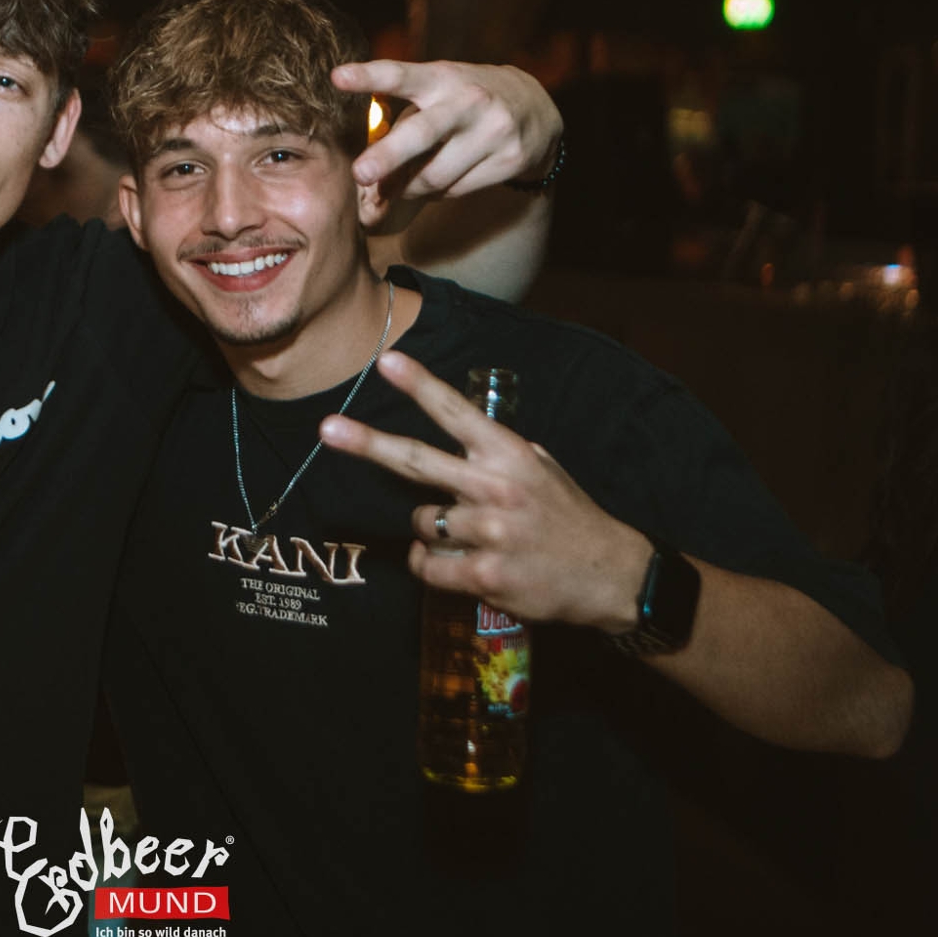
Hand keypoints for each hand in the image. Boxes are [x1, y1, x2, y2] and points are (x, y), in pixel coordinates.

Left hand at [318, 350, 651, 630]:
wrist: (609, 575)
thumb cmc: (567, 517)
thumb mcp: (540, 468)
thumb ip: (497, 452)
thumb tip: (458, 434)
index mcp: (508, 455)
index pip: (456, 413)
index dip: (420, 386)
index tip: (387, 362)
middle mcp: (495, 488)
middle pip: (417, 461)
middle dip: (368, 443)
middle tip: (328, 429)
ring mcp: (489, 533)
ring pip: (421, 521)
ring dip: (432, 530)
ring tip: (470, 537)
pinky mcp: (484, 574)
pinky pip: (428, 565)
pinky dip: (433, 565)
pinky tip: (460, 564)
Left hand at [336, 60, 560, 219]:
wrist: (533, 108)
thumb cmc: (462, 101)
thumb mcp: (437, 92)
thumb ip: (402, 122)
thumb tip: (367, 177)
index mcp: (441, 78)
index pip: (401, 74)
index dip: (368, 76)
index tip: (337, 77)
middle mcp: (469, 100)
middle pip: (422, 132)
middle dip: (389, 155)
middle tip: (360, 173)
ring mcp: (493, 130)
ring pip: (436, 175)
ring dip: (411, 186)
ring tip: (405, 184)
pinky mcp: (509, 159)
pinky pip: (456, 189)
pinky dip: (438, 192)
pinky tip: (441, 181)